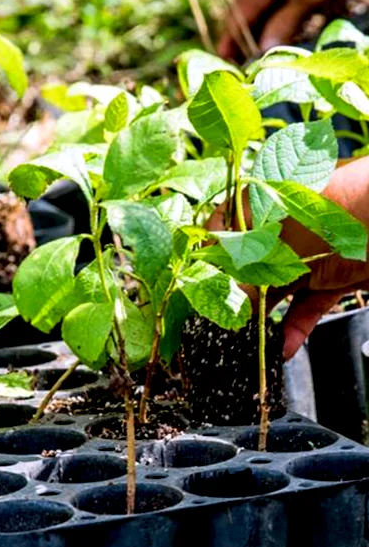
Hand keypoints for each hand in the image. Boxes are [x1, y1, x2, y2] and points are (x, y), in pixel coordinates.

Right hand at [207, 157, 368, 357]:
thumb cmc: (352, 204)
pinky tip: (283, 348)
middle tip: (218, 324)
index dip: (207, 258)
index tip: (193, 289)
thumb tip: (224, 294)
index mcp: (269, 198)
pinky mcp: (336, 278)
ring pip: (276, 290)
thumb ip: (251, 264)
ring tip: (248, 343)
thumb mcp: (289, 234)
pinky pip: (307, 306)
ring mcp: (312, 252)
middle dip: (233, 295)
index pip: (224, 228)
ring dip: (263, 318)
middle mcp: (288, 225)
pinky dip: (296, 328)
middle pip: (248, 265)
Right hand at [218, 0, 368, 60]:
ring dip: (254, 31)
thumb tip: (263, 50)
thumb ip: (286, 22)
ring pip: (255, 8)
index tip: (226, 69)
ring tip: (256, 57)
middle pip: (241, 16)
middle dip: (239, 42)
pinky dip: (267, 18)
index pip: (237, 22)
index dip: (229, 46)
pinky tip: (276, 31)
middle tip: (240, 68)